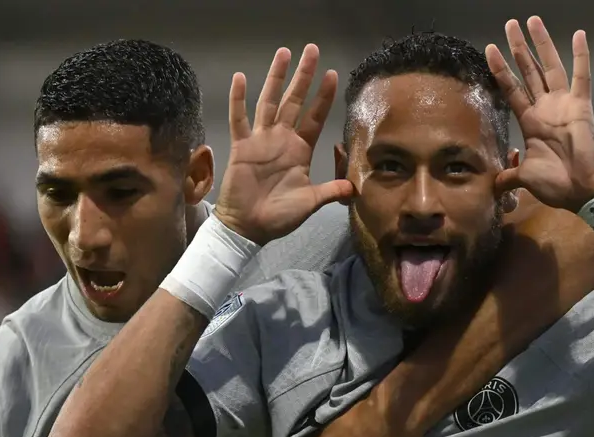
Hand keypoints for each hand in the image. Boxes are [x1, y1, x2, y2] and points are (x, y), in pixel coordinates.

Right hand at [214, 44, 353, 244]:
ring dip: (276, 78)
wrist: (249, 227)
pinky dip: (238, 99)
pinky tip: (240, 78)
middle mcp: (282, 139)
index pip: (316, 117)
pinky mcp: (242, 146)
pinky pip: (239, 118)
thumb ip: (331, 191)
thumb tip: (355, 189)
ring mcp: (261, 140)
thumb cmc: (279, 216)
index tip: (332, 75)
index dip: (324, 97)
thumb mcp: (310, 203)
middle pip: (295, 101)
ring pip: (269, 102)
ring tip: (283, 53)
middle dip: (303, 76)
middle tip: (311, 50)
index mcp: (300, 150)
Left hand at [485, 17, 593, 211]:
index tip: (489, 49)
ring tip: (532, 21)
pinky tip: (578, 35)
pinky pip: (582, 77)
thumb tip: (493, 185)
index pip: (511, 90)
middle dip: (518, 48)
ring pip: (550, 67)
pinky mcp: (581, 106)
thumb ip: (508, 176)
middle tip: (509, 25)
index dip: (501, 70)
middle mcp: (545, 108)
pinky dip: (581, 56)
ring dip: (541, 44)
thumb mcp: (524, 178)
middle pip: (528, 71)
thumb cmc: (557, 184)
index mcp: (530, 122)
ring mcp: (563, 105)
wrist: (583, 191)